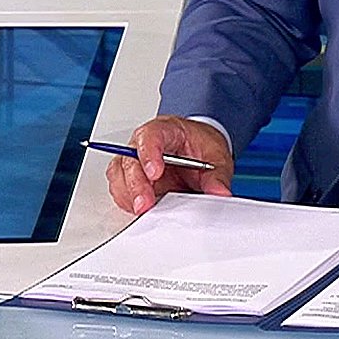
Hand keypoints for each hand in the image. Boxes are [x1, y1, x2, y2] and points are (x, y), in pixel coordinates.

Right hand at [105, 115, 234, 214]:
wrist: (197, 150)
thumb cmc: (200, 146)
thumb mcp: (216, 157)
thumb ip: (217, 175)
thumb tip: (220, 192)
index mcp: (165, 130)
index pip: (150, 136)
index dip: (149, 154)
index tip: (155, 173)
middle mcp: (144, 144)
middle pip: (130, 159)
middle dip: (136, 184)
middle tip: (145, 203)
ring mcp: (135, 161)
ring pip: (119, 174)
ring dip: (128, 194)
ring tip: (143, 209)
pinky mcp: (131, 179)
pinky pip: (120, 189)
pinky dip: (128, 201)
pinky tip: (140, 208)